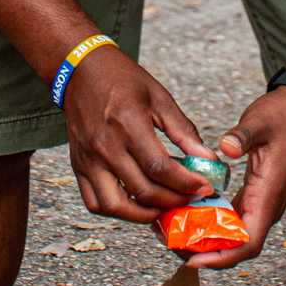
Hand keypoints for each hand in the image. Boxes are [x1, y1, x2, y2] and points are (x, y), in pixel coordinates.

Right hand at [62, 48, 213, 223]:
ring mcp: (88, 159)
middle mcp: (105, 145)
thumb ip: (183, 130)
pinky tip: (136, 205)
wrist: (81, 70)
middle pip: (142, 190)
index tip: (204, 187)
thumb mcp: (159, 97)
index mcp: (127, 124)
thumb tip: (207, 158)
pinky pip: (94, 202)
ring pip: (115, 206)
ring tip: (164, 207)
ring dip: (143, 215)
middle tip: (191, 198)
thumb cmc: (121, 79)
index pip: (159, 167)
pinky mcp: (78, 166)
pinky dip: (116, 211)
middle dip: (173, 200)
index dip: (185, 183)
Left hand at [185, 87, 285, 269]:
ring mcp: (260, 203)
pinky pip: (231, 220)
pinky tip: (186, 215)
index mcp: (268, 196)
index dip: (222, 257)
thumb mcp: (260, 122)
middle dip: (205, 253)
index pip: (248, 242)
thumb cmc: (283, 117)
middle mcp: (265, 207)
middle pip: (236, 246)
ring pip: (233, 236)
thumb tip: (226, 148)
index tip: (193, 259)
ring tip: (172, 233)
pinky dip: (210, 224)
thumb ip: (243, 136)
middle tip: (171, 244)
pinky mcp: (254, 196)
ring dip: (205, 240)